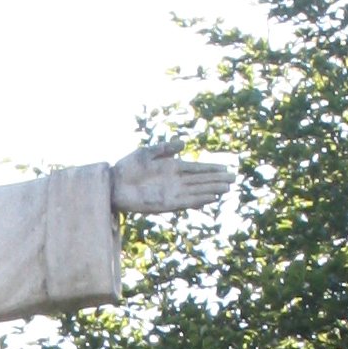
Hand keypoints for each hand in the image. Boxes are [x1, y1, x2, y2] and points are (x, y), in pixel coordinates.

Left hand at [110, 141, 232, 217]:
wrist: (113, 184)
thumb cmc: (128, 167)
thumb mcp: (148, 153)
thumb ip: (166, 149)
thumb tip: (184, 144)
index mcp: (172, 167)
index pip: (197, 168)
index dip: (212, 169)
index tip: (226, 168)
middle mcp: (175, 181)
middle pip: (201, 180)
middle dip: (217, 180)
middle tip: (233, 179)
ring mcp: (172, 192)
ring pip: (197, 191)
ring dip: (212, 190)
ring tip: (227, 189)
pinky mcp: (166, 203)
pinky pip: (186, 202)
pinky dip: (199, 200)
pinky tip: (210, 198)